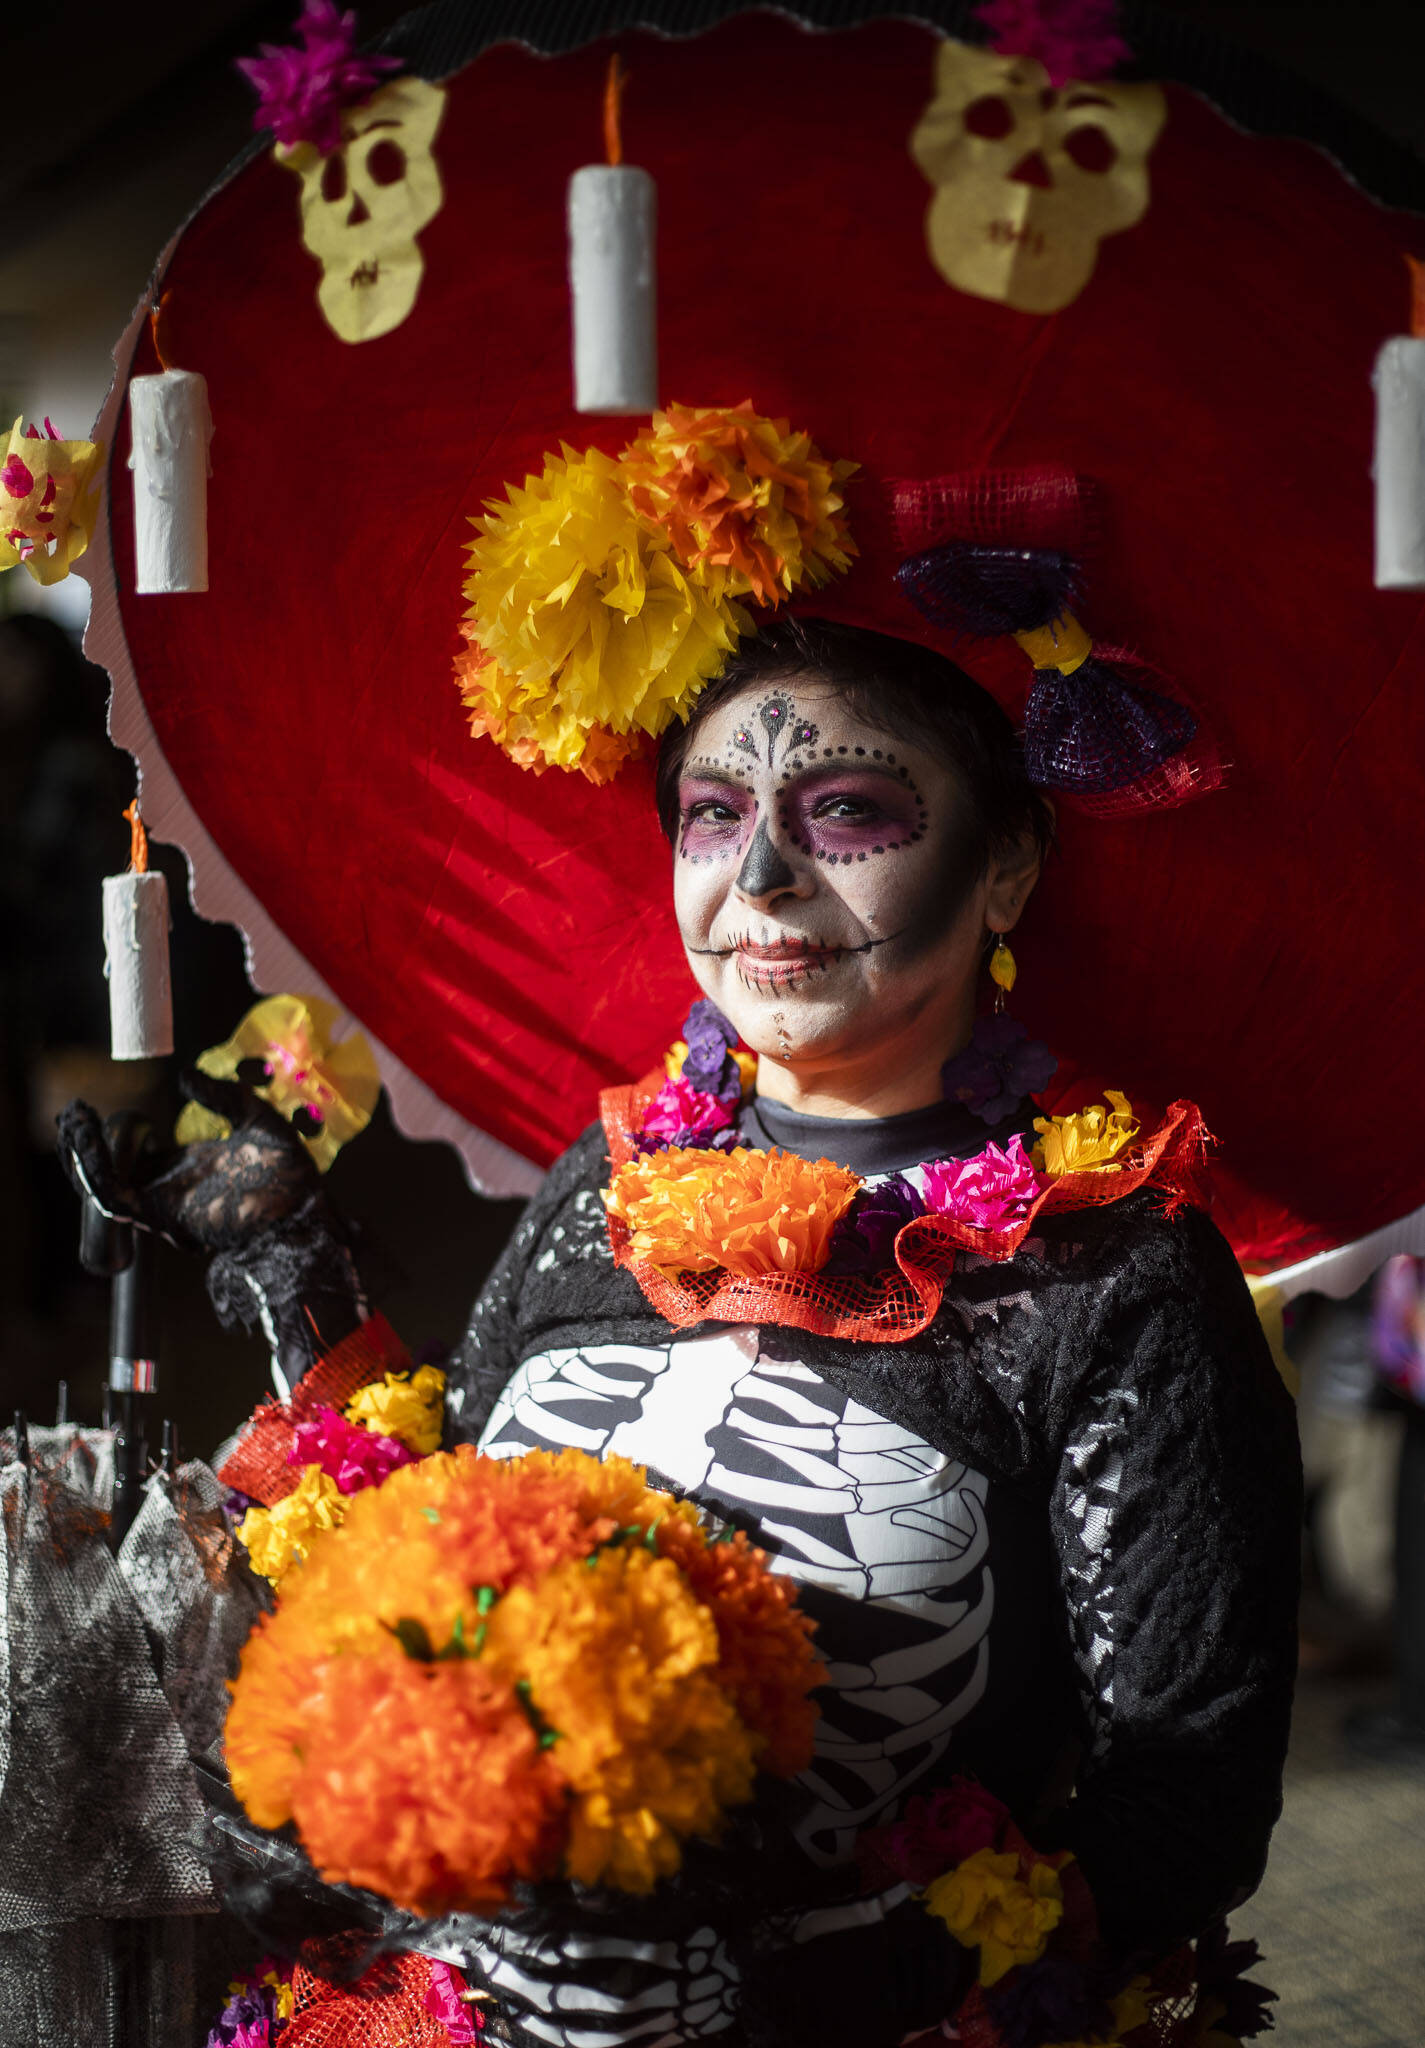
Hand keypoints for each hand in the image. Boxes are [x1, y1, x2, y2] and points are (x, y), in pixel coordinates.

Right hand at [58, 1067, 322, 1255]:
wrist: (305, 1208)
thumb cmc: (291, 1173)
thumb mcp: (256, 1117)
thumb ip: (221, 1095)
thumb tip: (183, 1077)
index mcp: (185, 1167)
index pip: (128, 1156)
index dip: (101, 1136)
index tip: (86, 1109)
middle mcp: (167, 1186)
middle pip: (105, 1172)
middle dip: (80, 1145)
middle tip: (71, 1112)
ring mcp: (163, 1203)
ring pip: (101, 1185)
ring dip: (80, 1154)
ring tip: (74, 1121)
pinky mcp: (163, 1215)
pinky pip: (116, 1198)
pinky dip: (96, 1171)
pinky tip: (90, 1141)